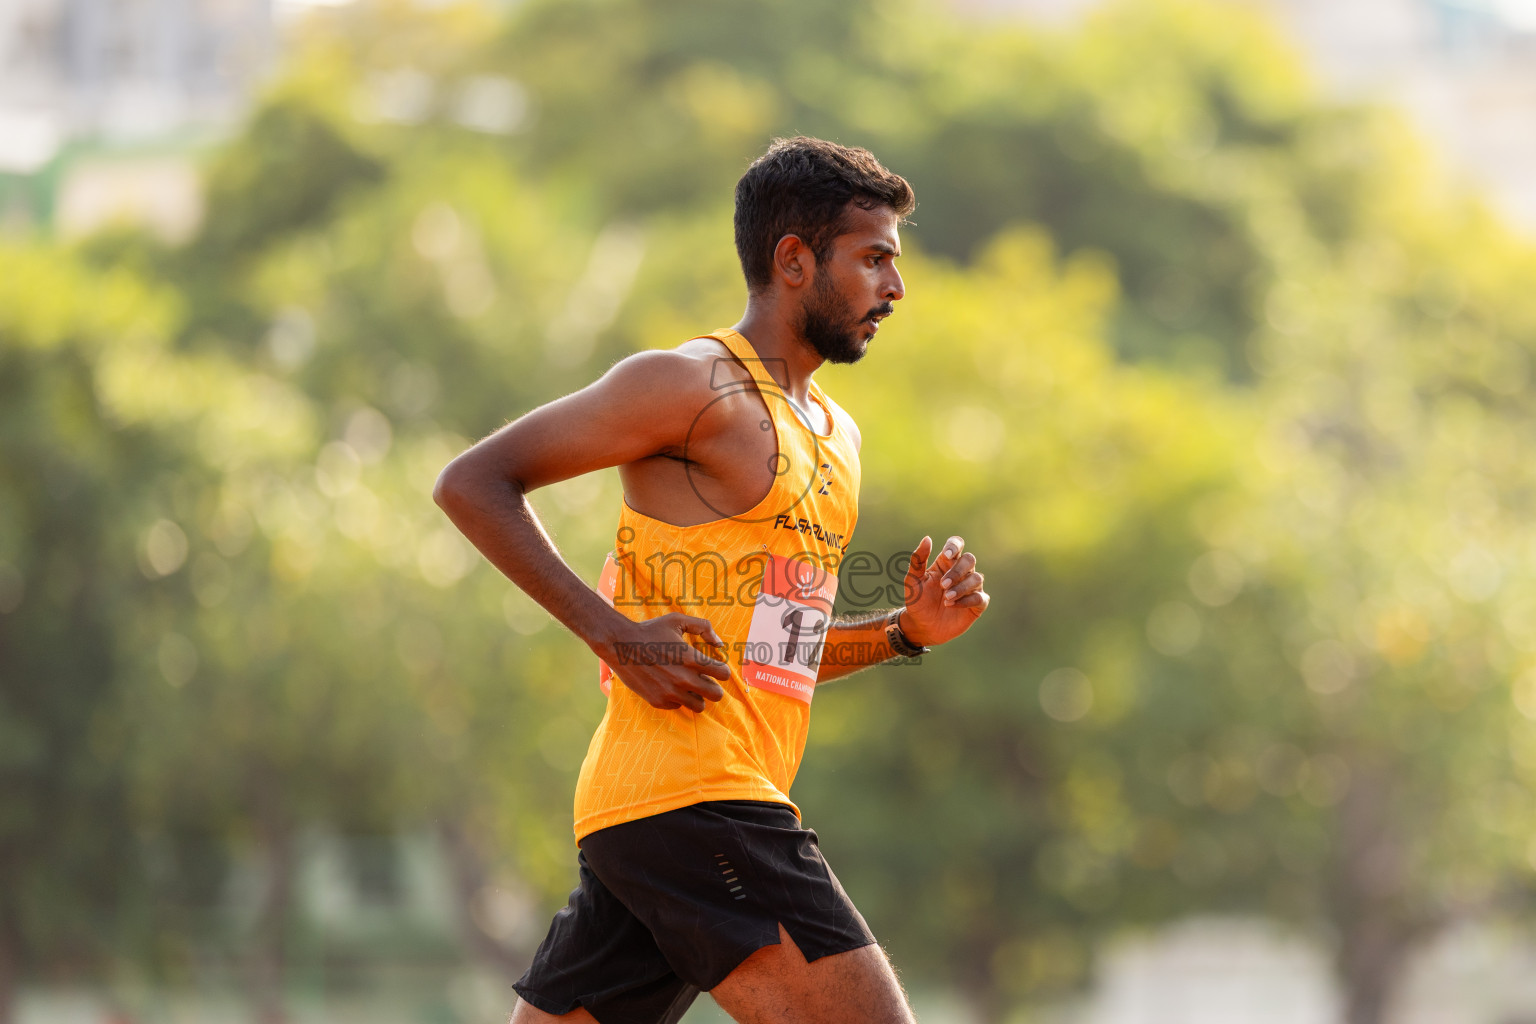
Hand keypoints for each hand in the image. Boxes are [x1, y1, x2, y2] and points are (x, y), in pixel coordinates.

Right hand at [597, 612, 730, 712]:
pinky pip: (678, 706)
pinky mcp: (658, 701)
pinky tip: (669, 686)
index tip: (715, 668)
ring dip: (697, 696)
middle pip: (716, 695)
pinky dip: (677, 699)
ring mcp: (671, 692)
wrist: (620, 644)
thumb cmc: (650, 630)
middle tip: (706, 680)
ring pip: (699, 706)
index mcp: (691, 659)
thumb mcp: (677, 620)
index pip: (723, 674)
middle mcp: (684, 679)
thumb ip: (703, 627)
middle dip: (714, 687)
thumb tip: (719, 643)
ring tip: (689, 685)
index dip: (722, 670)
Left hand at [900, 535, 988, 647]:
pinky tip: (952, 606)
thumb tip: (927, 539)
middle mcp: (961, 572)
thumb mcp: (912, 581)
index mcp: (946, 563)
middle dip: (958, 571)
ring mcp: (970, 588)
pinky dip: (966, 601)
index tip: (946, 555)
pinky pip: (980, 598)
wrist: (920, 626)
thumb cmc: (917, 601)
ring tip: (946, 599)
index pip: (956, 544)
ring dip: (961, 588)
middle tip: (943, 585)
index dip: (954, 546)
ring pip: (977, 578)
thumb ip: (918, 560)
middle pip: (969, 559)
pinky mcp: (976, 604)